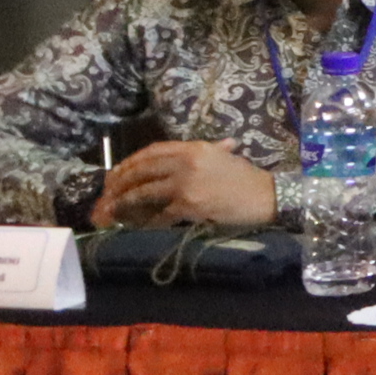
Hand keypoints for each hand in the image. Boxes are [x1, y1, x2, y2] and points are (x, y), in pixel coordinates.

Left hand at [94, 140, 279, 229]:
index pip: (152, 151)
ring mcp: (185, 184)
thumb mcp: (226, 157)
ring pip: (144, 191)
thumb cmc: (247, 178)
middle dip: (120, 182)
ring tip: (113, 209)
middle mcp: (186, 162)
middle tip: (108, 192)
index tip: (118, 171)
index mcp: (194, 148)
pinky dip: (147, 221)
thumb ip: (208, 151)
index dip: (131, 161)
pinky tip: (139, 226)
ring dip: (125, 202)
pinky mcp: (188, 205)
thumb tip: (205, 149)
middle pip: (142, 170)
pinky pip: (160, 214)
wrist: (267, 196)